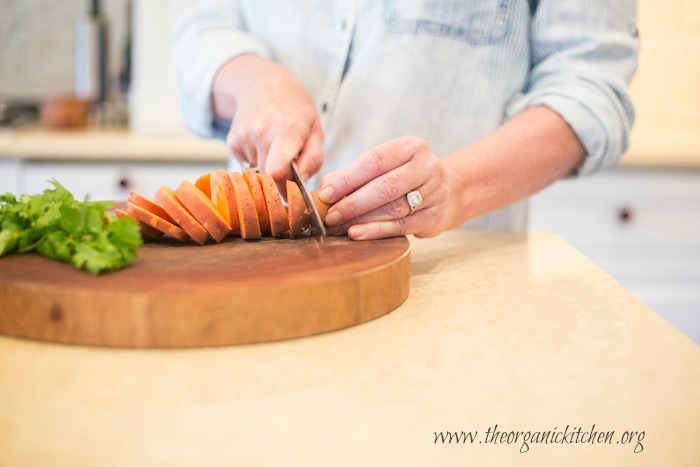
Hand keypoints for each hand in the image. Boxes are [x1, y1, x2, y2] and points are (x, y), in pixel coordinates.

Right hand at [212, 54, 322, 182]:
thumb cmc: (294, 108)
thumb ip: (313, 159)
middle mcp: (261, 134)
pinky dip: (258, 161)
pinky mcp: (232, 142)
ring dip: (270, 168)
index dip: (285, 186)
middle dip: (282, 179)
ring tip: (276, 147)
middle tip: (291, 164)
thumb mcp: (315, 129)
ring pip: (259, 173)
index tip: (293, 187)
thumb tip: (301, 183)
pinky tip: (263, 143)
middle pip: (270, 177)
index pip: (277, 171)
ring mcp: (244, 138)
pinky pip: (247, 166)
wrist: (261, 83)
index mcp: (286, 130)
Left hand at [318, 136, 454, 239]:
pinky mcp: (435, 216)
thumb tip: (326, 188)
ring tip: (340, 226)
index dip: (348, 178)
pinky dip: (376, 231)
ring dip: (362, 219)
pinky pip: (402, 226)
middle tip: (331, 215)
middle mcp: (428, 166)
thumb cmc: (402, 178)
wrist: (443, 194)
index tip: (326, 194)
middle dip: (353, 202)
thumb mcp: (382, 168)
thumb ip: (353, 175)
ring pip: (393, 208)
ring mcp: (435, 192)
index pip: (374, 161)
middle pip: (385, 186)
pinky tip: (358, 233)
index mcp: (411, 147)